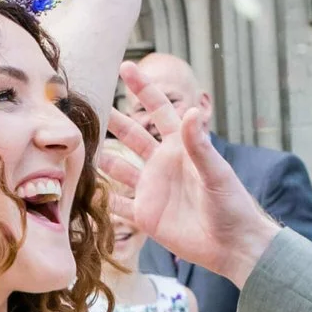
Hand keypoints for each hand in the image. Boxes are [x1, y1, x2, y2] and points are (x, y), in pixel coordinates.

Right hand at [101, 62, 281, 283]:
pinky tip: (83, 192)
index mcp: (180, 147)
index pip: (159, 111)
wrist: (232, 244)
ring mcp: (151, 189)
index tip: (126, 67)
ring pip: (119, 168)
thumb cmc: (231, 204)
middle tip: (89, 103)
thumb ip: (199, 144)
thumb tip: (191, 110)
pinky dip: (102, 199)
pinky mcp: (145, 215)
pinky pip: (118, 205)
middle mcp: (162, 164)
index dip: (143, 89)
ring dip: (101, 158)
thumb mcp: (216, 172)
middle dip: (113, 119)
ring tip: (79, 147)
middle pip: (132, 135)